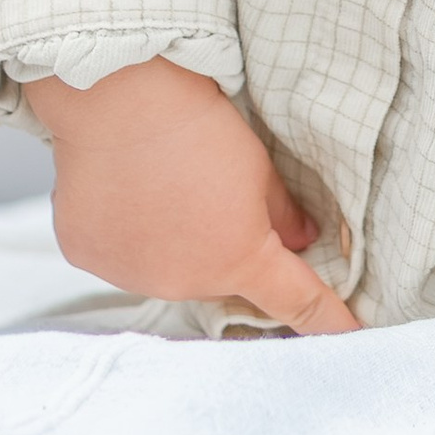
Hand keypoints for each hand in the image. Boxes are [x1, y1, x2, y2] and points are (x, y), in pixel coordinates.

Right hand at [26, 57, 357, 335]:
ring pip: (163, 268)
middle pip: (216, 278)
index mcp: (239, 261)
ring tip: (161, 184)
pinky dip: (123, 231)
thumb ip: (284, 214)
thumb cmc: (199, 127)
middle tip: (207, 194)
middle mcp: (185, 282)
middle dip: (220, 248)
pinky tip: (122, 189)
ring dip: (169, 244)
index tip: (347, 333)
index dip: (325, 319)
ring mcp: (132, 275)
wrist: (121, 101)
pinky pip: (116, 253)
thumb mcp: (258, 167)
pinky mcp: (87, 255)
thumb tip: (301, 240)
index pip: (295, 302)